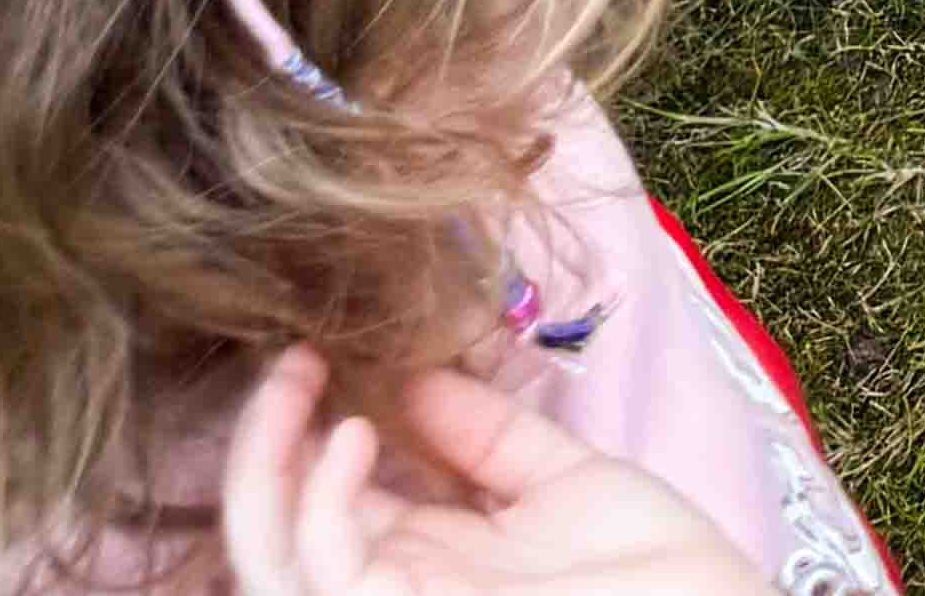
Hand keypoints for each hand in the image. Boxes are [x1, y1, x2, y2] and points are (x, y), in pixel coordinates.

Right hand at [220, 347, 774, 595]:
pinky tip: (353, 437)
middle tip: (292, 354)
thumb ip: (494, 435)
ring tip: (301, 375)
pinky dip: (320, 504)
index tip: (321, 351)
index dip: (308, 429)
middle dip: (266, 438)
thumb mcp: (570, 484)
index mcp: (433, 560)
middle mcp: (397, 586)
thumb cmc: (658, 575)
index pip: (333, 499)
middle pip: (281, 524)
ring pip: (268, 554)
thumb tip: (418, 376)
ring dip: (266, 461)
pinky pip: (321, 575)